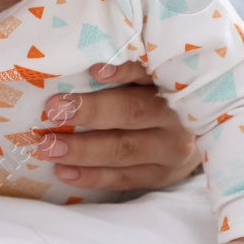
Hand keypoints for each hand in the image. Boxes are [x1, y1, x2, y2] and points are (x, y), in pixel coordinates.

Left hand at [35, 61, 199, 190]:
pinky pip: (123, 179)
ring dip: (82, 150)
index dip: (121, 71)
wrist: (194, 136)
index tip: (93, 70)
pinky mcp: (161, 176)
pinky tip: (64, 172)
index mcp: (173, 86)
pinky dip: (91, 176)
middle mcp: (176, 119)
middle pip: (131, 113)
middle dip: (89, 112)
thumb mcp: (155, 78)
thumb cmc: (162, 97)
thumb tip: (90, 65)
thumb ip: (130, 68)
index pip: (146, 74)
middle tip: (53, 111)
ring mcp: (171, 152)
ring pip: (123, 151)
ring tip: (48, 148)